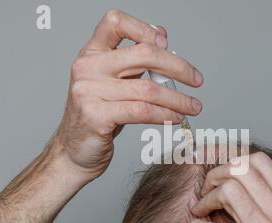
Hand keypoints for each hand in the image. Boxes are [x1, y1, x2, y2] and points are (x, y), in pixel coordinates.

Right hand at [51, 10, 203, 181]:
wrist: (75, 151)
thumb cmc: (98, 116)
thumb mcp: (114, 83)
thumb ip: (133, 61)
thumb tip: (160, 35)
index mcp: (92, 53)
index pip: (115, 22)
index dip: (144, 28)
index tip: (166, 43)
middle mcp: (87, 67)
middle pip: (143, 54)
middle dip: (178, 67)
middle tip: (196, 80)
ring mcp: (89, 91)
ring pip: (148, 89)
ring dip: (178, 99)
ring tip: (193, 107)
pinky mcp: (95, 115)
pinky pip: (142, 111)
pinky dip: (165, 114)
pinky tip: (176, 117)